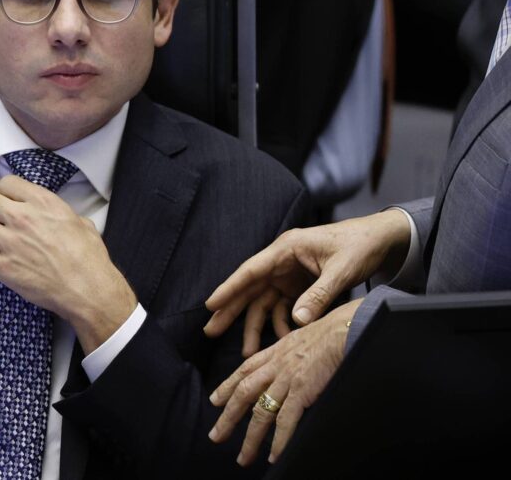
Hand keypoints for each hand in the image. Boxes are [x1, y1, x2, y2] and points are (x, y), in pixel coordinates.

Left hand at [0, 175, 135, 353]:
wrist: (88, 289)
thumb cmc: (88, 259)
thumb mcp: (80, 222)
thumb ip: (59, 214)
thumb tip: (53, 217)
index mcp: (43, 202)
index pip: (7, 183)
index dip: (6, 192)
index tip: (9, 201)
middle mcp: (22, 218)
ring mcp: (10, 242)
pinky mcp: (3, 267)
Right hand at [203, 210, 408, 354]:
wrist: (382, 239)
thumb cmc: (360, 246)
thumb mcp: (341, 271)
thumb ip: (318, 296)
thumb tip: (296, 322)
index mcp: (287, 249)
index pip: (251, 271)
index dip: (229, 288)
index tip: (210, 305)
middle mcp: (282, 261)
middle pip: (250, 288)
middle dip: (231, 310)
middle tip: (210, 331)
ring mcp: (289, 274)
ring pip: (263, 302)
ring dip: (256, 326)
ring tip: (248, 352)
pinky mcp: (299, 285)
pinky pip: (283, 308)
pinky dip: (281, 324)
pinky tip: (284, 340)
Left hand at [207, 299, 361, 464]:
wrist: (345, 328)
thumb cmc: (331, 330)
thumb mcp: (302, 337)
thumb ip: (291, 353)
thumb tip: (292, 364)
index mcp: (275, 352)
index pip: (244, 371)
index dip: (227, 386)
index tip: (215, 401)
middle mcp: (275, 366)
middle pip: (243, 394)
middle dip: (228, 417)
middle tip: (216, 436)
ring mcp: (286, 379)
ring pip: (261, 413)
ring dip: (251, 438)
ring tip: (243, 457)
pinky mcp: (302, 391)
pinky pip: (286, 421)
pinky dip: (278, 441)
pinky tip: (273, 456)